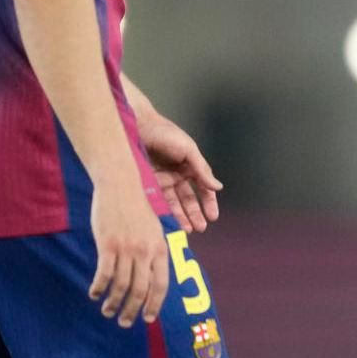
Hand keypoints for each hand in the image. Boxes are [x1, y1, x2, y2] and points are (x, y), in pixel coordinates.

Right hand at [88, 177, 169, 327]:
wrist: (120, 187)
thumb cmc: (136, 210)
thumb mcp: (154, 230)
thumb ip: (154, 253)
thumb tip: (153, 279)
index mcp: (160, 248)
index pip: (161, 284)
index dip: (154, 304)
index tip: (148, 319)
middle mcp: (145, 251)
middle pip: (140, 290)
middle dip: (132, 310)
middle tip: (124, 322)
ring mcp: (127, 248)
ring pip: (121, 285)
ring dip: (113, 303)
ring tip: (107, 311)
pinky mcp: (108, 245)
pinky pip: (104, 273)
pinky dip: (99, 287)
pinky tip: (94, 294)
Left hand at [140, 111, 222, 233]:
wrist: (137, 126)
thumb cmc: (166, 134)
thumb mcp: (188, 150)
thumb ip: (202, 170)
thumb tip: (218, 187)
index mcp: (190, 167)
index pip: (203, 188)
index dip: (209, 203)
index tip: (213, 217)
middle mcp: (176, 176)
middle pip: (188, 200)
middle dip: (195, 214)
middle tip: (200, 228)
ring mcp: (161, 181)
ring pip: (173, 204)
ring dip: (180, 217)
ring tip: (186, 231)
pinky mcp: (146, 185)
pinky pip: (156, 202)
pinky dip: (162, 213)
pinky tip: (167, 223)